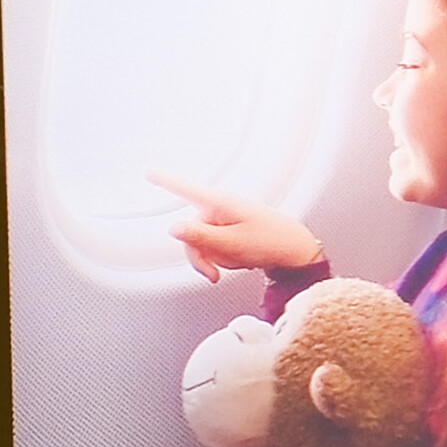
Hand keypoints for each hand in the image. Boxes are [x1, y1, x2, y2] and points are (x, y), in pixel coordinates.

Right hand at [156, 177, 318, 278]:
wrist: (297, 252)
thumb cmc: (272, 242)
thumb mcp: (233, 243)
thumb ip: (201, 237)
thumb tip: (173, 227)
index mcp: (221, 203)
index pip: (187, 190)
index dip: (166, 181)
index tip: (148, 172)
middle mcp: (219, 209)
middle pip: (190, 233)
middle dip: (199, 256)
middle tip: (214, 275)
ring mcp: (224, 222)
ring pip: (200, 245)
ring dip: (214, 259)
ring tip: (239, 260)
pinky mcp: (229, 233)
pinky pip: (214, 249)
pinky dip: (223, 259)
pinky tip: (241, 259)